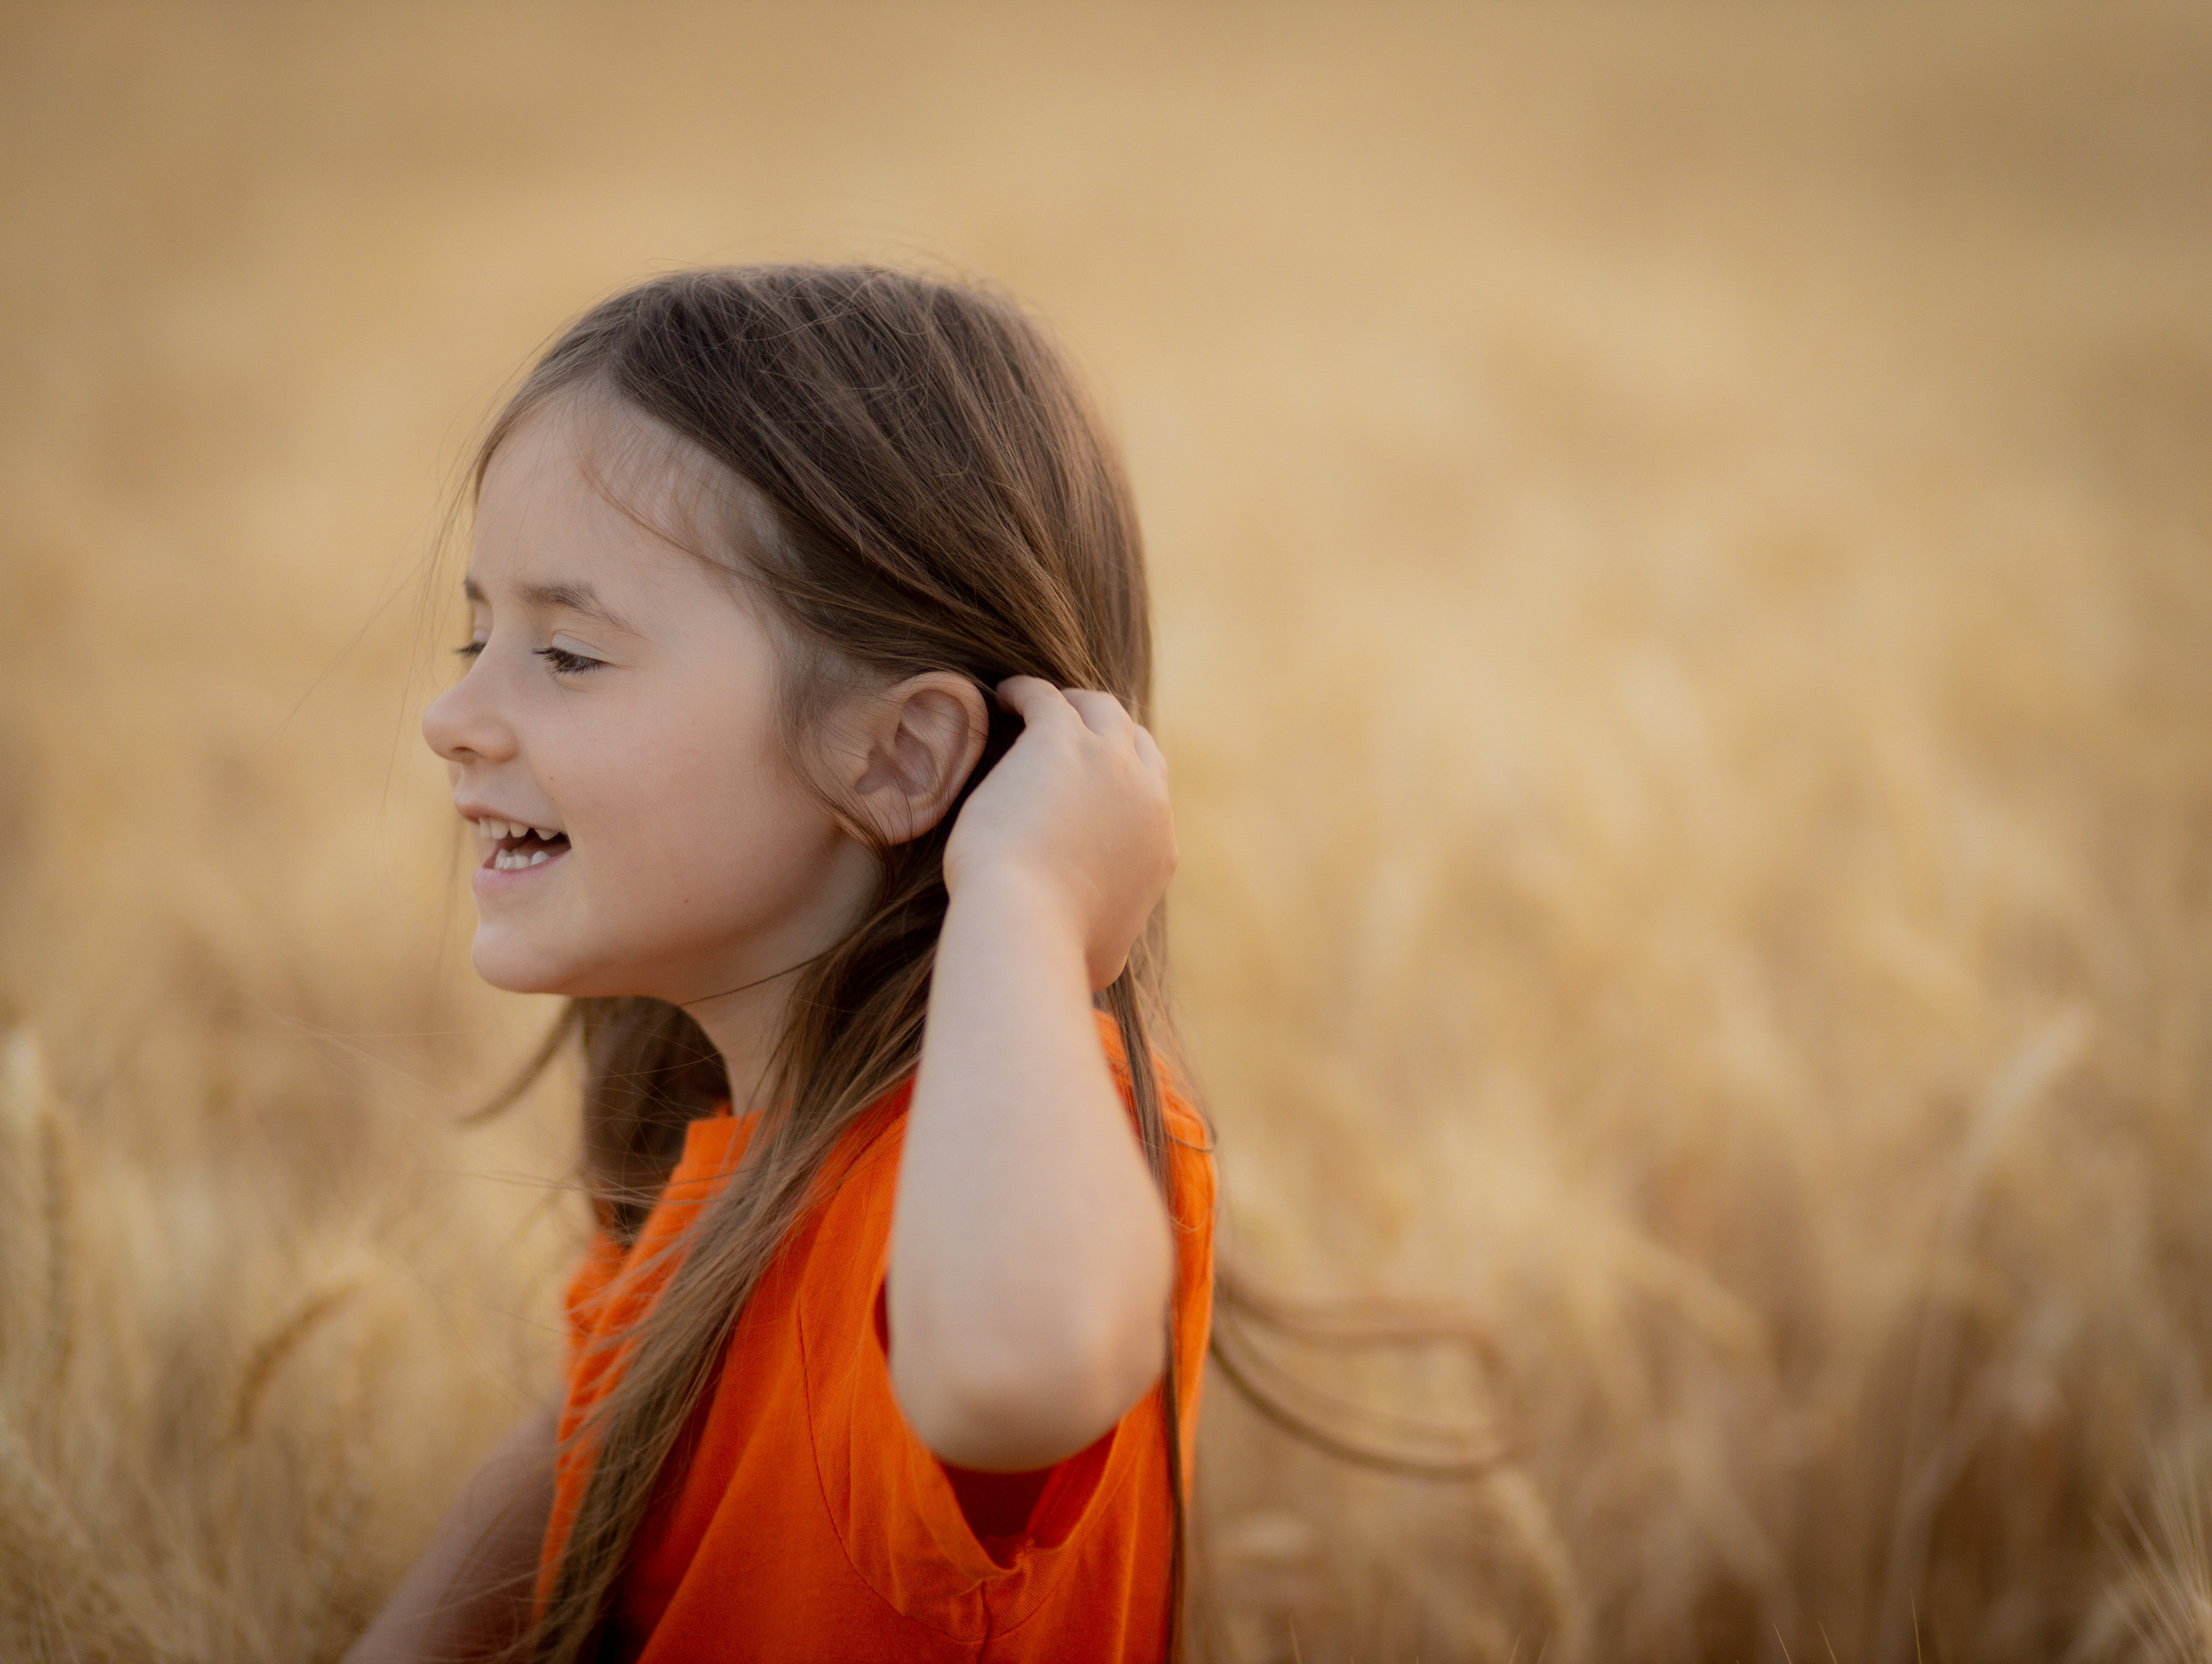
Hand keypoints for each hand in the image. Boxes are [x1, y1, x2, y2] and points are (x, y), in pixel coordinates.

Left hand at [942, 677, 1175, 991]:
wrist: (1025, 923)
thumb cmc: (1055, 950)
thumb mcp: (1104, 958)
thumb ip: (1112, 940)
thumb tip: (1102, 961)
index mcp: (1159, 847)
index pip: (1150, 799)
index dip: (1122, 787)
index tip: (1089, 786)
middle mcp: (1145, 797)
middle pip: (1137, 743)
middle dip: (1109, 736)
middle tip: (1069, 735)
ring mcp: (1106, 763)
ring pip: (1102, 709)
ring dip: (1075, 704)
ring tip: (1038, 707)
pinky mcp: (1058, 740)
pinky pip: (1047, 697)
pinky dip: (1028, 693)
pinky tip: (1006, 697)